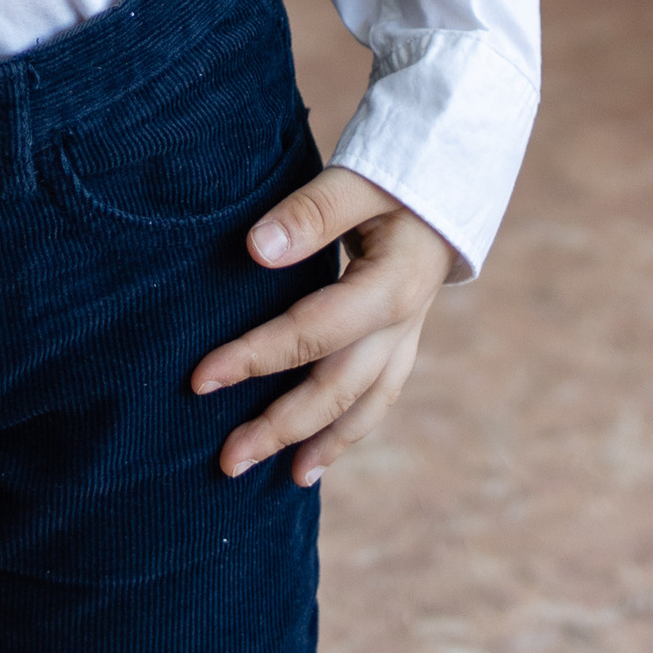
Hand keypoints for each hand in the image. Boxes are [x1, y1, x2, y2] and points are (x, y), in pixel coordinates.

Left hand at [192, 166, 457, 487]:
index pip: (313, 332)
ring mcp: (406, 337)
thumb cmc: (398, 174)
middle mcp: (402, 324)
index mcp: (391, 287)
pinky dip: (346, 432)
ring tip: (278, 479)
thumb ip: (311, 213)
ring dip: (317, 443)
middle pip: (337, 387)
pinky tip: (314, 460)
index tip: (201, 379)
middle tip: (226, 459)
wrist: (450, 176)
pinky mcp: (402, 341)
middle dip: (280, 426)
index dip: (257, 357)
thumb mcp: (358, 180)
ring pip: (362, 405)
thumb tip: (257, 249)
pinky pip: (376, 398)